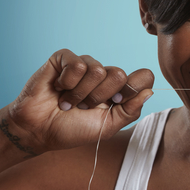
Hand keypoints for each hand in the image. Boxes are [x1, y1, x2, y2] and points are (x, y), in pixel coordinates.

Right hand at [7, 49, 153, 153]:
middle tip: (84, 106)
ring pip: (98, 70)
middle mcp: (104, 75)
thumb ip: (130, 110)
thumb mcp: (107, 126)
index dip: (131, 91)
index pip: (143, 77)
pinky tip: (58, 88)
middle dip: (100, 97)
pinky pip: (77, 65)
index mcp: (119, 90)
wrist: (39, 130)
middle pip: (120, 74)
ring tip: (69, 101)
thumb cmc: (73, 129)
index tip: (114, 104)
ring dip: (81, 93)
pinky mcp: (65, 59)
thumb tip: (150, 91)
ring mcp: (85, 65)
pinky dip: (67, 83)